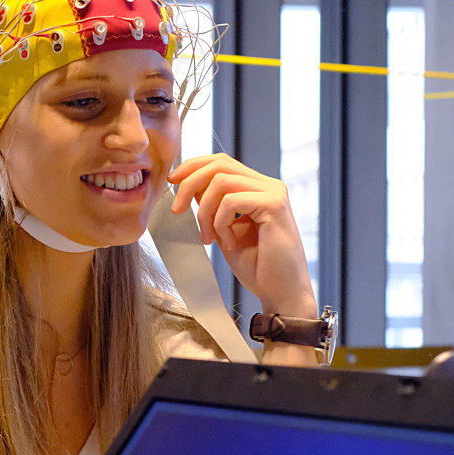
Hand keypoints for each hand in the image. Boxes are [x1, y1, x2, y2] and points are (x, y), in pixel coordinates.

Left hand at [168, 154, 316, 316]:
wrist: (281, 292)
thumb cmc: (256, 266)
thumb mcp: (225, 229)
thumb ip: (213, 205)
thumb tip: (189, 184)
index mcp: (258, 188)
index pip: (221, 162)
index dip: (193, 166)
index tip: (172, 181)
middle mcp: (268, 185)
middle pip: (219, 164)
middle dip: (190, 183)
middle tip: (177, 210)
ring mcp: (273, 193)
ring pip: (221, 182)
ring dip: (205, 212)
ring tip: (209, 238)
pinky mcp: (274, 205)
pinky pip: (231, 201)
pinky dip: (220, 224)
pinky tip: (228, 244)